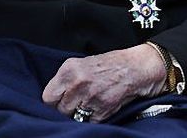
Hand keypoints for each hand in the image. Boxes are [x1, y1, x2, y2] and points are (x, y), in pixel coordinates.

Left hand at [42, 44, 166, 121]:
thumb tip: (54, 98)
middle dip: (68, 109)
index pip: (47, 97)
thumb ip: (67, 80)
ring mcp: (90, 97)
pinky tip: (102, 106)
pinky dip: (94, 118)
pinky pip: (89, 122)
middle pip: (60, 110)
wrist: (138, 66)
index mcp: (69, 69)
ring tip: (91, 103)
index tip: (60, 102)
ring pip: (73, 118)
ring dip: (81, 114)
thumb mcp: (84, 63)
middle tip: (79, 102)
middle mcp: (78, 82)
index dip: (54, 102)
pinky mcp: (103, 108)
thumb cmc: (112, 64)